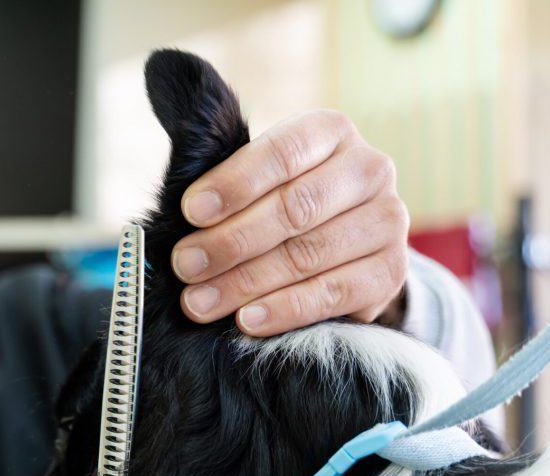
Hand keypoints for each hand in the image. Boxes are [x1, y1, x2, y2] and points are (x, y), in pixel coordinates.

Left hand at [171, 109, 409, 336]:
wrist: (351, 253)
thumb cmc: (289, 208)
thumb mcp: (263, 175)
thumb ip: (224, 158)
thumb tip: (159, 81)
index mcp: (332, 133)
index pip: (283, 153)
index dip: (234, 183)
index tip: (190, 212)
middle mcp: (369, 170)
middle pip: (295, 208)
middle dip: (231, 241)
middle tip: (186, 266)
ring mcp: (387, 223)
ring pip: (309, 255)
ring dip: (246, 283)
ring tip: (201, 302)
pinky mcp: (390, 273)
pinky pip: (332, 294)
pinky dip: (285, 309)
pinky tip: (247, 320)